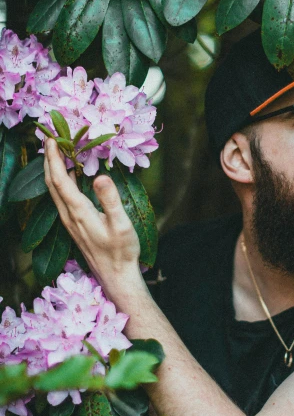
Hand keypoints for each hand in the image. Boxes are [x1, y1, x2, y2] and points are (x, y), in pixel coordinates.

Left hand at [44, 138, 140, 293]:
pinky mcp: (74, 225)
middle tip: (50, 139)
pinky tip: (69, 177)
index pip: (60, 180)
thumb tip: (100, 176)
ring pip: (54, 191)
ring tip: (56, 153)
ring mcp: (70, 222)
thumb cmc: (121, 251)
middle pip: (52, 184)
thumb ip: (110, 199)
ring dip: (53, 170)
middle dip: (48, 160)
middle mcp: (69, 216)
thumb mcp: (121, 224)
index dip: (53, 158)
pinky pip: (62, 199)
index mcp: (78, 212)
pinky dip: (61, 182)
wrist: (116, 276)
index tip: (51, 139)